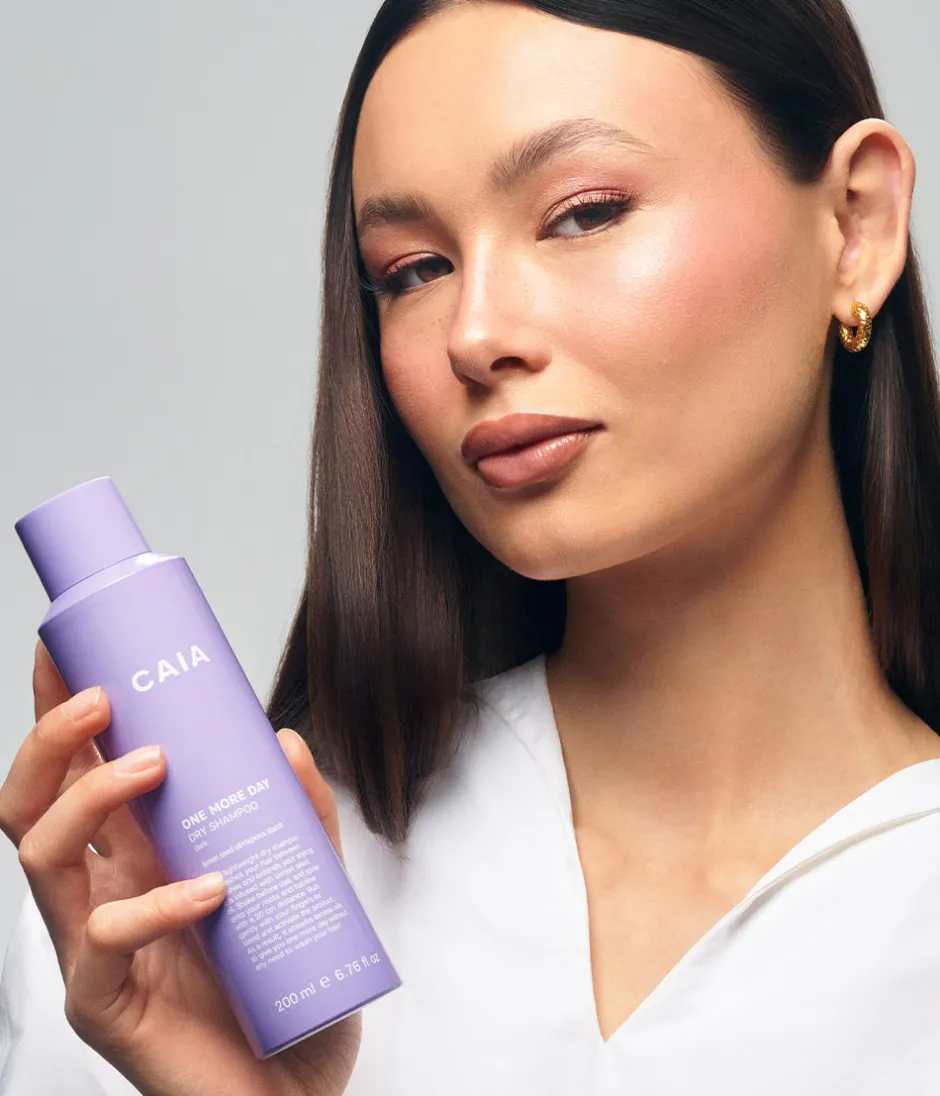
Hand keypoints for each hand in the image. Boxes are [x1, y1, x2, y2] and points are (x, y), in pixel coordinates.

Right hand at [0, 639, 360, 1095]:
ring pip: (39, 858)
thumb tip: (287, 739)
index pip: (76, 772)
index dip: (58, 711)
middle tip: (102, 698)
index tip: (64, 647)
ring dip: (89, 798)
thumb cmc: (281, 980)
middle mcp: (99, 892)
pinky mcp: (107, 1005)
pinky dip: (153, 908)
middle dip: (51, 741)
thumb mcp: (302, 877)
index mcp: (133, 855)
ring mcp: (94, 949)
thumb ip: (299, 811)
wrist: (294, 1084)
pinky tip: (206, 890)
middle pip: (31, 804)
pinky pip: (103, 945)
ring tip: (153, 765)